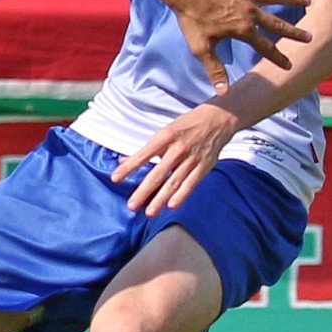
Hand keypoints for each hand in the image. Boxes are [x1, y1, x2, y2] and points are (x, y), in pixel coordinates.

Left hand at [111, 100, 238, 215]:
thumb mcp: (164, 132)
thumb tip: (124, 161)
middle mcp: (177, 149)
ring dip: (160, 199)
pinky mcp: (204, 166)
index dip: (129, 167)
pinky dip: (181, 195)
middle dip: (143, 191)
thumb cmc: (186, 126)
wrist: (217, 119)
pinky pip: (191, 183)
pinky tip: (172, 205)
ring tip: (149, 212)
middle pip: (157, 174)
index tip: (115, 178)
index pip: (143, 155)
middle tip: (131, 205)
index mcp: (164, 138)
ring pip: (173, 182)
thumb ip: (146, 150)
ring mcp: (191, 159)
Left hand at [173, 0, 310, 92]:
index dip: (278, 58)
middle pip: (277, 23)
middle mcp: (251, 11)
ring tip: (308, 1)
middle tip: (309, 37)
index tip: (289, 65)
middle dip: (294, 31)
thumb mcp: (201, 48)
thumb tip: (223, 93)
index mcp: (243, 29)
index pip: (266, 47)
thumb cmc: (191, 19)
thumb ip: (215, 70)